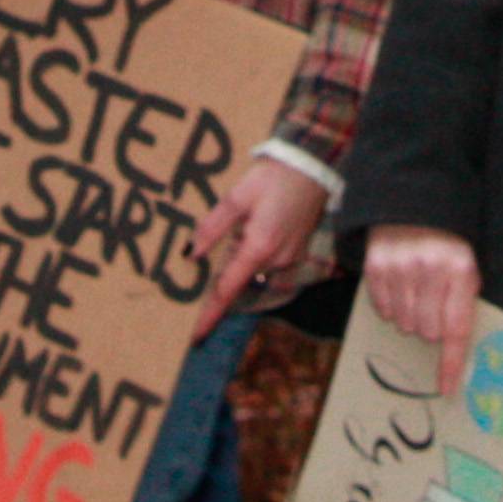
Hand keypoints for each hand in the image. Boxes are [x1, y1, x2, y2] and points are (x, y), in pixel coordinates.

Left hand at [191, 156, 328, 326]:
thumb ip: (212, 227)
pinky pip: (268, 265)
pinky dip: (253, 258)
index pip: (228, 291)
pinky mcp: (296, 252)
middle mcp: (277, 260)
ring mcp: (290, 258)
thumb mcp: (236, 197)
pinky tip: (247, 237)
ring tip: (226, 248)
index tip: (196, 336)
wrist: (311, 166)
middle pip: (239, 281)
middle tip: (199, 280)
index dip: (210, 314)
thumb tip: (191, 254)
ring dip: (237, 265)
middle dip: (220, 281)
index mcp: (259, 248)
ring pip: (253, 272)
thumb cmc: (273, 177)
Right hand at [363, 225, 482, 391]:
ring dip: (410, 318)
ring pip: (404, 324)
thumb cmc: (446, 247)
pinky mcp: (376, 264)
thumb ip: (462, 305)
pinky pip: (382, 310)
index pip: (457, 328)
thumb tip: (454, 356)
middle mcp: (430, 267)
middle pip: (427, 331)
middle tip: (432, 306)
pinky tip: (398, 287)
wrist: (414, 204)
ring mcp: (400, 265)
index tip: (445, 389)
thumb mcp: (466, 268)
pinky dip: (390, 308)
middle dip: (431, 328)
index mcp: (460, 269)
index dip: (451, 363)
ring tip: (415, 293)